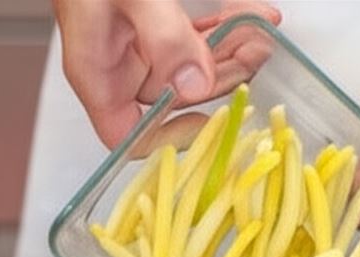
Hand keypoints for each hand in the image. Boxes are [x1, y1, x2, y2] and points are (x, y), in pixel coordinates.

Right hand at [54, 0, 280, 147]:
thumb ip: (163, 36)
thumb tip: (195, 86)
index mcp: (98, 73)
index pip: (130, 136)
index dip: (171, 138)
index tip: (211, 119)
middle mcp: (119, 67)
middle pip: (177, 99)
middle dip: (221, 77)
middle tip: (256, 50)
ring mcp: (137, 47)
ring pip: (192, 68)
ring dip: (230, 51)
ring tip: (260, 29)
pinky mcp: (153, 26)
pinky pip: (193, 39)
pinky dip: (222, 28)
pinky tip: (249, 14)